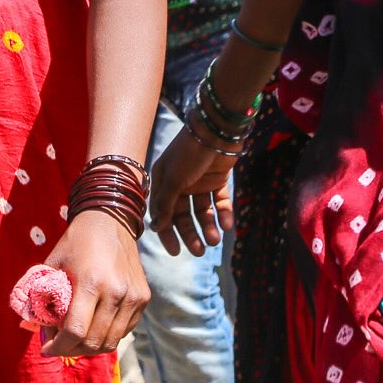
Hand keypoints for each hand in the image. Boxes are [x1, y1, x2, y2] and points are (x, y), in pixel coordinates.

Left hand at [40, 210, 149, 357]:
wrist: (110, 220)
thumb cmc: (77, 242)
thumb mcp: (54, 264)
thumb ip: (43, 295)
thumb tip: (35, 327)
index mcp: (91, 282)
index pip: (75, 331)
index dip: (58, 347)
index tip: (46, 349)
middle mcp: (116, 292)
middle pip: (93, 341)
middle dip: (71, 350)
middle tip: (58, 345)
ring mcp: (133, 297)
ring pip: (111, 341)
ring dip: (90, 347)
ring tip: (75, 340)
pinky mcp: (143, 298)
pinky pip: (124, 331)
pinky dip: (107, 336)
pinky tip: (93, 327)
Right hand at [148, 117, 235, 257]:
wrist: (216, 129)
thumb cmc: (189, 153)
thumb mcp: (174, 179)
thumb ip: (166, 204)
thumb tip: (155, 227)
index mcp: (163, 181)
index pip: (162, 213)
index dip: (168, 233)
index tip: (176, 252)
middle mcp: (179, 183)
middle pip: (183, 215)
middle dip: (190, 234)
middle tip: (199, 252)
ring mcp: (199, 182)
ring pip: (203, 211)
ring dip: (208, 226)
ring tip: (215, 240)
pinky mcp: (218, 179)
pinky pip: (219, 202)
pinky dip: (223, 213)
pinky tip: (227, 225)